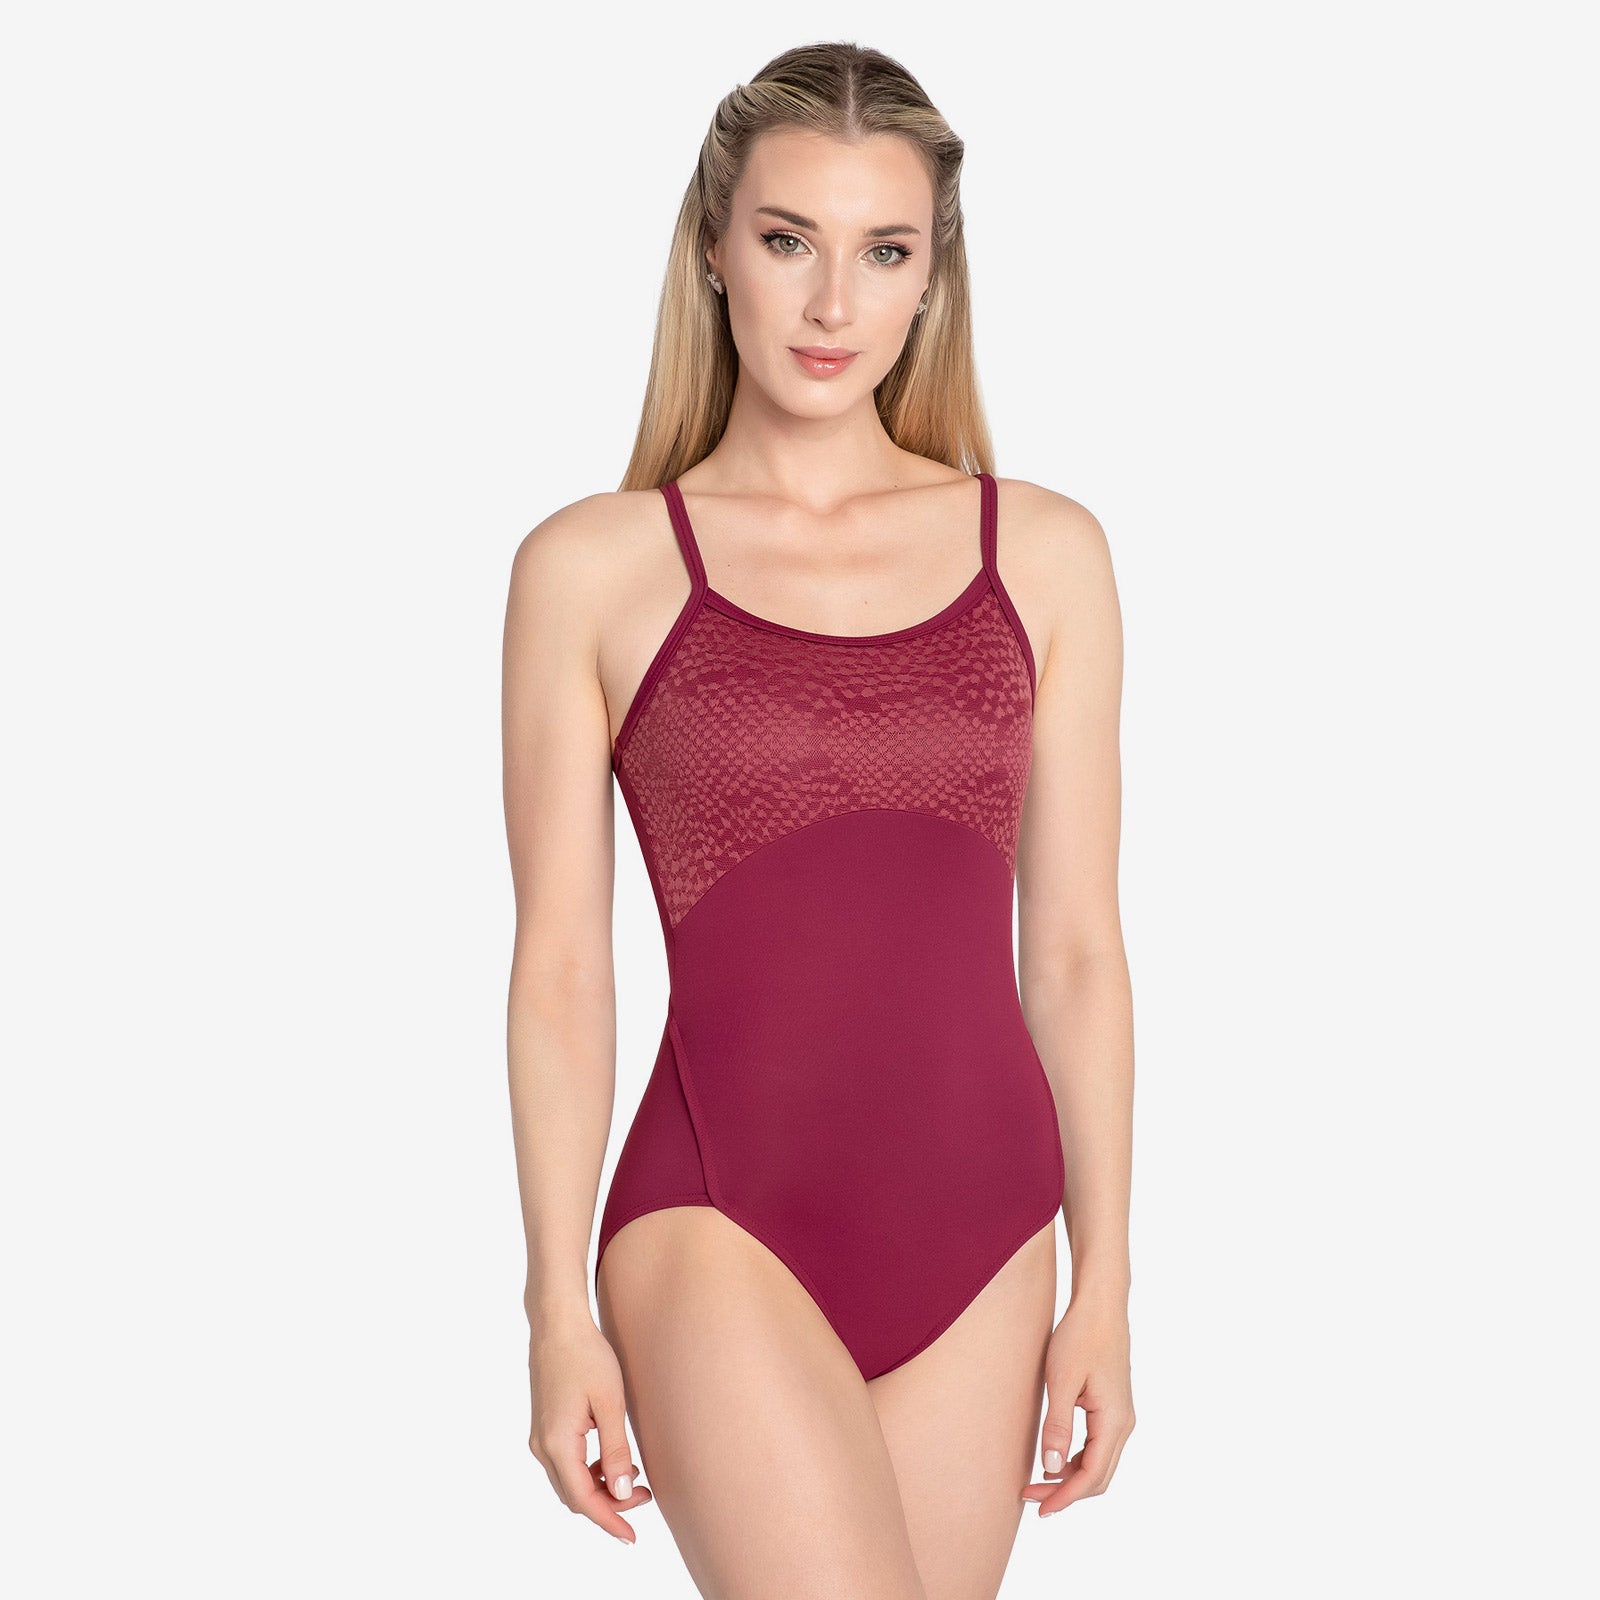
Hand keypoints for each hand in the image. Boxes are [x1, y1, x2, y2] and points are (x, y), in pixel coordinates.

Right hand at [528, 1311, 653, 1543]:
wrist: (558, 1324)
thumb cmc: (586, 1356)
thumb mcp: (610, 1404)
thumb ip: (616, 1450)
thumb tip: (624, 1493)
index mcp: (557, 1444)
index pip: (584, 1499)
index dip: (609, 1520)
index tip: (631, 1536)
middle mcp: (542, 1446)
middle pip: (575, 1495)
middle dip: (609, 1504)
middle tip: (646, 1498)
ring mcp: (540, 1437)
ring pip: (570, 1480)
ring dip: (601, 1487)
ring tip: (637, 1477)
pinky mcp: (545, 1426)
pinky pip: (566, 1463)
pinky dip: (590, 1470)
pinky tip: (615, 1458)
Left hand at [1023, 1294, 1134, 1516]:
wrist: (1101, 1304)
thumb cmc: (1080, 1336)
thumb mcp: (1062, 1381)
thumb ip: (1058, 1425)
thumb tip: (1050, 1468)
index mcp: (1114, 1421)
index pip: (1091, 1476)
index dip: (1065, 1497)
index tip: (1039, 1508)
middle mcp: (1124, 1424)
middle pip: (1098, 1476)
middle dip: (1066, 1492)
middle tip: (1030, 1497)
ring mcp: (1121, 1416)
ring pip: (1099, 1462)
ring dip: (1070, 1477)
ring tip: (1036, 1481)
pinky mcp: (1113, 1407)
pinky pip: (1098, 1445)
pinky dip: (1077, 1459)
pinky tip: (1053, 1457)